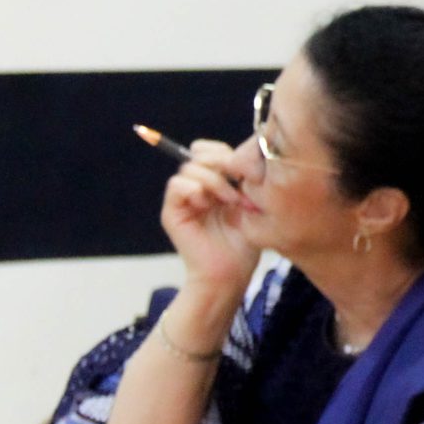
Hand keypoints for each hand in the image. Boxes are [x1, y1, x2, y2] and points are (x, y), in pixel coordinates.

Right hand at [157, 138, 258, 296]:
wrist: (231, 273)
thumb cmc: (244, 244)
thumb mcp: (250, 205)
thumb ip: (243, 179)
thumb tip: (244, 156)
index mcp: (215, 184)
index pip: (210, 151)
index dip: (223, 152)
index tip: (242, 169)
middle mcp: (196, 189)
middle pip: (199, 155)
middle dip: (220, 163)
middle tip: (237, 184)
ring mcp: (183, 200)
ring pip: (189, 168)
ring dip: (212, 180)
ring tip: (228, 200)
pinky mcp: (172, 213)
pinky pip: (176, 186)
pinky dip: (193, 189)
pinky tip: (206, 203)